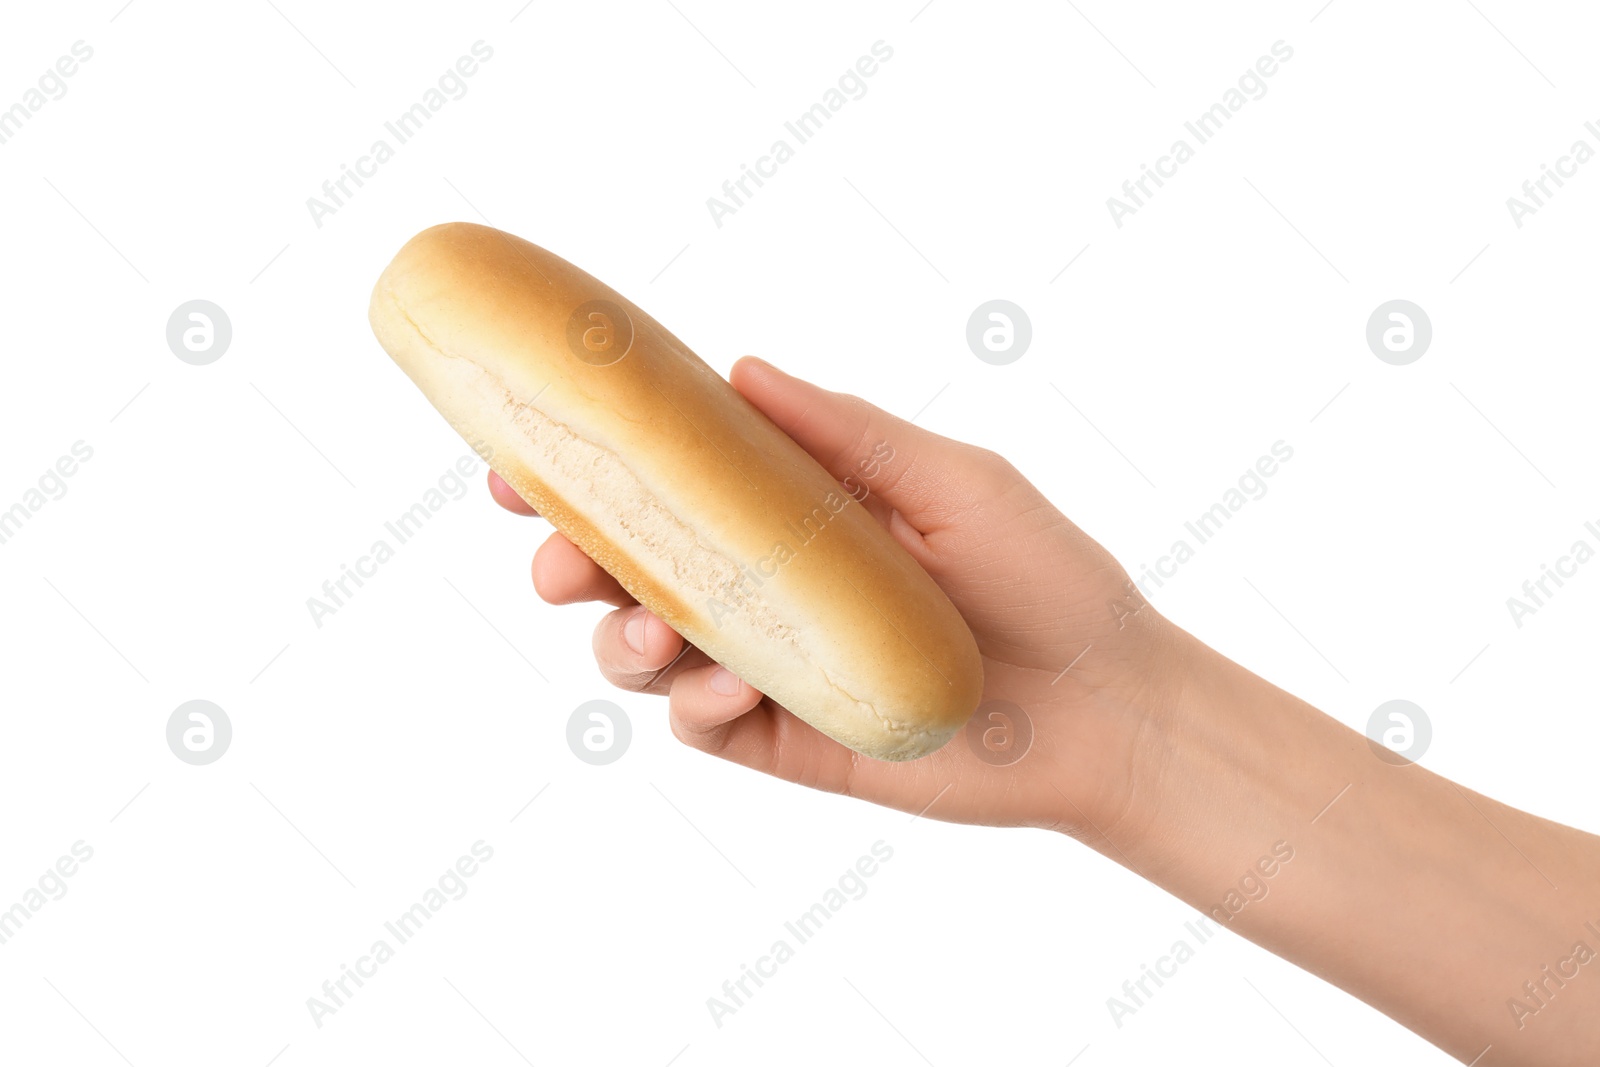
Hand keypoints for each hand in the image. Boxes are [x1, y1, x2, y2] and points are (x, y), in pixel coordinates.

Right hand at [489, 356, 1183, 836]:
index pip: (670, 483)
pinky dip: (695, 702)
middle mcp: (765, 585)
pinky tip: (733, 682)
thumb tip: (740, 368)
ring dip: (620, 637)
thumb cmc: (1047, 578)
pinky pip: (701, 725)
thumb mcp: (956, 482)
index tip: (519, 458)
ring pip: (643, 652)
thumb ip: (847, 434)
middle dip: (571, 560)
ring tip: (651, 631)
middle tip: (560, 561)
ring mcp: (768, 665)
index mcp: (793, 510)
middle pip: (631, 569)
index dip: (587, 470)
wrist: (1110, 709)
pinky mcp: (785, 741)